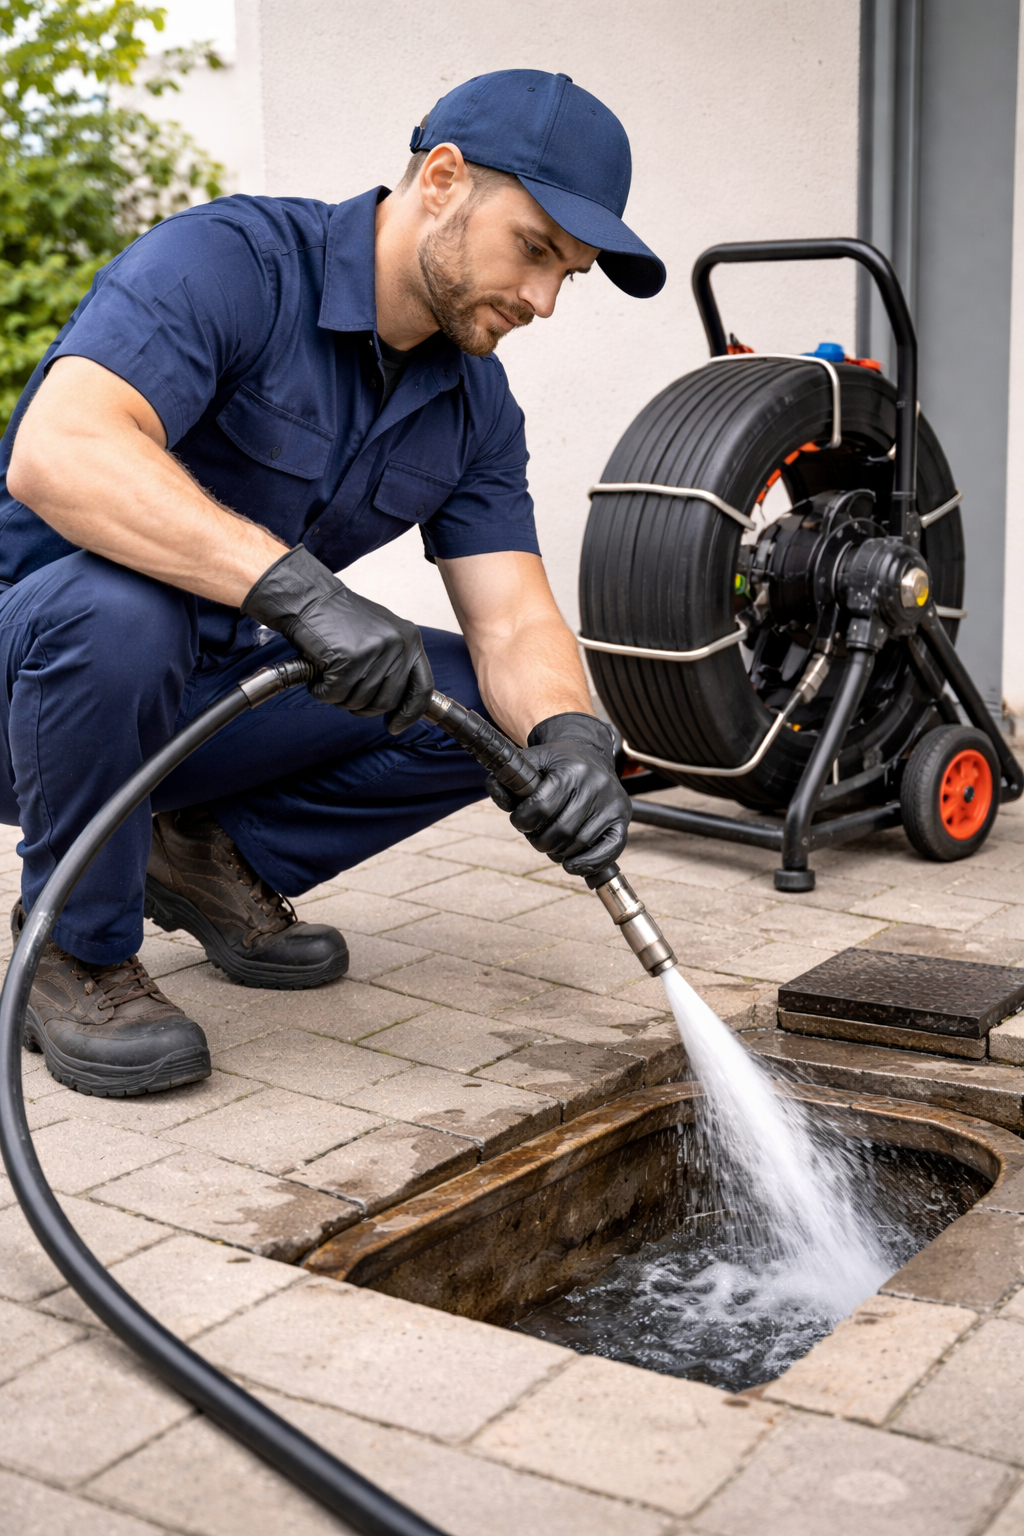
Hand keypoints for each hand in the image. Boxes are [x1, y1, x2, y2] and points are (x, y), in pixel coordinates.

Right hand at [242, 545, 433, 733]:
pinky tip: (318, 674)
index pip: (423, 687)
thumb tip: (399, 704)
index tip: (395, 726)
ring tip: (329, 674)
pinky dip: (321, 692)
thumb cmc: (339, 620)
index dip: (410, 713)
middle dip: (362, 706)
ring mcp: (374, 652)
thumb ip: (394, 664)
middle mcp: (398, 645)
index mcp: (410, 639)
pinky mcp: (349, 660)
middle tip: (343, 691)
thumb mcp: (380, 636)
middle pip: (386, 702)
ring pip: (359, 702)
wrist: (308, 599)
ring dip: (338, 697)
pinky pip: (335, 696)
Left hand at [487, 713, 630, 875]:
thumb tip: (498, 794)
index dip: (523, 822)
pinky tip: (571, 864)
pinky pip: (608, 852)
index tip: (520, 822)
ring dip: (559, 852)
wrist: (590, 753)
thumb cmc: (556, 764)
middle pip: (560, 831)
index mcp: (570, 771)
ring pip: (579, 844)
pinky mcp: (623, 819)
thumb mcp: (531, 762)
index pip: (541, 808)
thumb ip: (507, 780)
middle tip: (535, 836)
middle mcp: (595, 786)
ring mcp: (612, 804)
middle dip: (540, 840)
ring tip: (552, 843)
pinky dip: (586, 864)